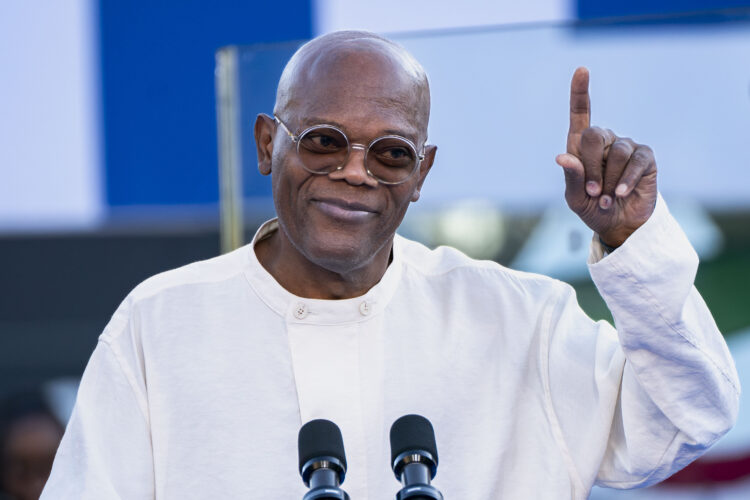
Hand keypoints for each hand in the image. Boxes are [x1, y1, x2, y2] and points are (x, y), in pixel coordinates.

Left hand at [555, 67, 657, 247]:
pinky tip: (621, 194)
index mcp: (581, 146)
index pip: (580, 114)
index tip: (582, 70)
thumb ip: (572, 178)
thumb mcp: (576, 198)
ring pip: (617, 151)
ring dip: (609, 179)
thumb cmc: (593, 209)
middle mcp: (605, 141)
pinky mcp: (645, 158)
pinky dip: (625, 181)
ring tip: (608, 198)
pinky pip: (635, 161)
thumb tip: (563, 157)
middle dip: (591, 166)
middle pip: (595, 135)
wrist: (620, 226)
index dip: (580, 92)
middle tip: (594, 192)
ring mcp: (626, 147)